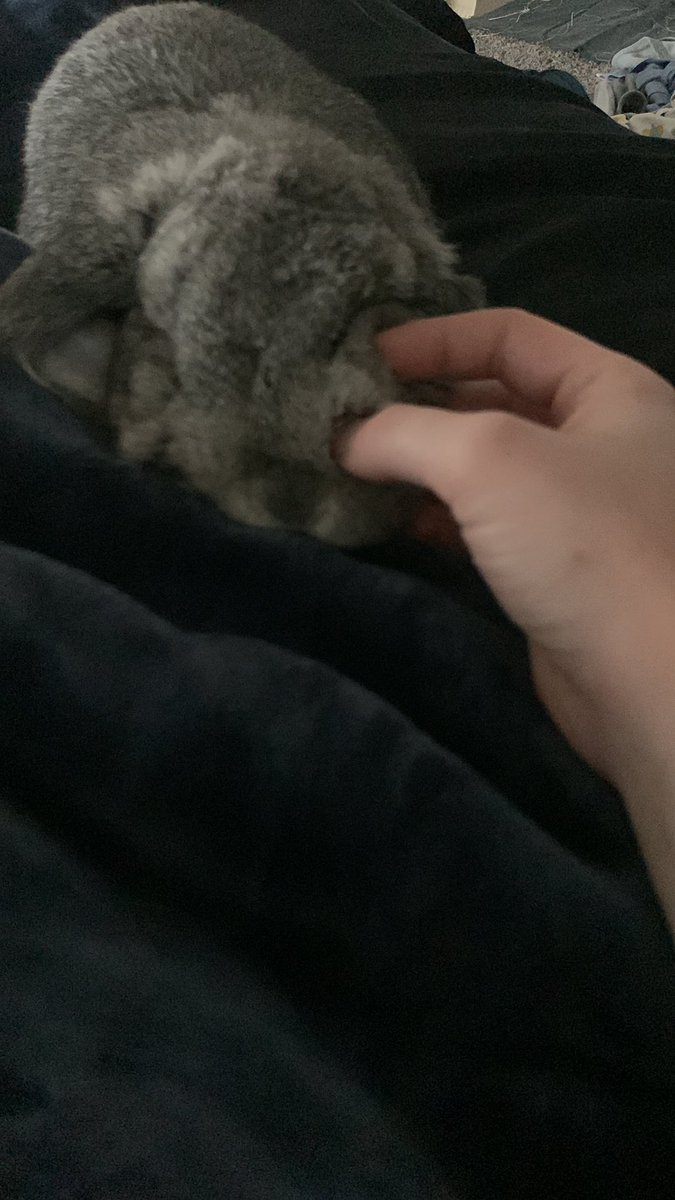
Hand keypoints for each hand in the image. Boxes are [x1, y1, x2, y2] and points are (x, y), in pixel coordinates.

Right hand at [337, 309, 674, 927]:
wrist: (647, 682)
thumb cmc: (584, 544)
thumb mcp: (490, 459)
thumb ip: (406, 432)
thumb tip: (342, 436)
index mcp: (610, 389)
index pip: (509, 335)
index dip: (433, 338)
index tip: (358, 359)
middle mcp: (597, 440)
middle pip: (492, 399)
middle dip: (417, 406)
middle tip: (340, 417)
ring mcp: (576, 509)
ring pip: (483, 468)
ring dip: (418, 465)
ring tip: (348, 468)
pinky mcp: (552, 569)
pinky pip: (483, 524)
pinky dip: (434, 517)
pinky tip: (389, 521)